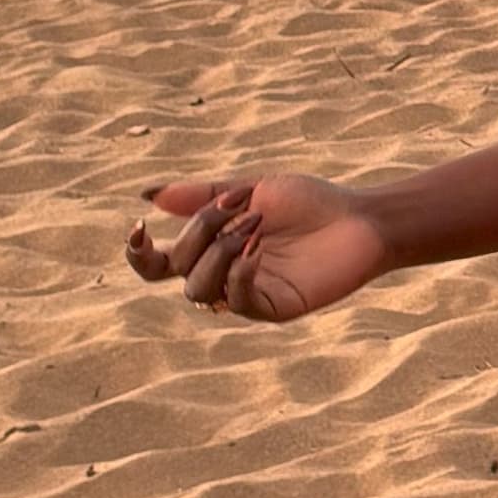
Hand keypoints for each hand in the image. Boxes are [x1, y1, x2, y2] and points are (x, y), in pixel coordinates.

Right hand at [126, 167, 393, 323]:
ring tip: (254, 226)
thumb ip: (200, 195)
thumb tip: (147, 194)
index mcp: (211, 248)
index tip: (139, 227)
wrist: (359, 218)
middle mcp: (222, 275)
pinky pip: (236, 301)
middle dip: (198, 231)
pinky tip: (257, 248)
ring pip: (198, 289)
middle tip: (237, 205)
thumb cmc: (311, 202)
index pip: (157, 265)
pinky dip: (238, 272)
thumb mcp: (250, 189)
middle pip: (175, 269)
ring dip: (217, 252)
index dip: (139, 254)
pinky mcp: (272, 308)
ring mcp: (246, 294)